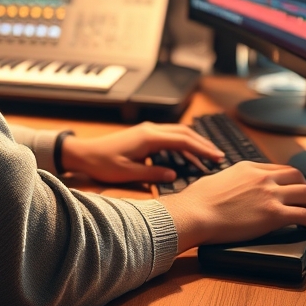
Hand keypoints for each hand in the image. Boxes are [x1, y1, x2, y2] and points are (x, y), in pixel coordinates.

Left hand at [59, 122, 224, 183]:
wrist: (85, 153)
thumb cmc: (103, 164)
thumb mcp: (128, 174)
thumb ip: (153, 174)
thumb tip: (175, 175)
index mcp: (148, 137)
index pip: (182, 141)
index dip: (201, 149)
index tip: (217, 157)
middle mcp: (150, 130)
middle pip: (184, 133)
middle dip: (203, 144)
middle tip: (220, 157)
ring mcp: (148, 130)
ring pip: (178, 133)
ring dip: (194, 143)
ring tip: (210, 157)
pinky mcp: (145, 135)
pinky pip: (170, 137)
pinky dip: (183, 144)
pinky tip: (189, 156)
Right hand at [160, 161, 305, 251]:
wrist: (194, 213)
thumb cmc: (197, 201)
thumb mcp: (216, 179)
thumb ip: (231, 181)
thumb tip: (231, 189)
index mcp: (248, 167)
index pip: (279, 169)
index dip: (292, 180)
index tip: (295, 190)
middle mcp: (262, 177)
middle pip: (298, 177)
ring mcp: (269, 194)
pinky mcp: (273, 214)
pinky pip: (305, 215)